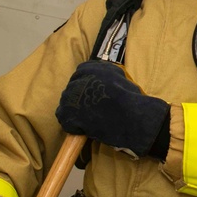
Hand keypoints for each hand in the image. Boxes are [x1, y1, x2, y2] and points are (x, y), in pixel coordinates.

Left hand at [56, 61, 170, 159]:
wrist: (129, 116)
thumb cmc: (131, 99)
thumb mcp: (121, 79)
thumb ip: (109, 78)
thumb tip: (106, 83)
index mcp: (91, 68)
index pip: (81, 73)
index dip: (87, 85)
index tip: (93, 93)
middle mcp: (78, 78)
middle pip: (73, 88)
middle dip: (80, 98)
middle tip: (92, 109)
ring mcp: (70, 95)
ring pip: (67, 104)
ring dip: (76, 112)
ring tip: (90, 120)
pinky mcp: (67, 113)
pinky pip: (65, 120)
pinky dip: (73, 126)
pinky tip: (86, 129)